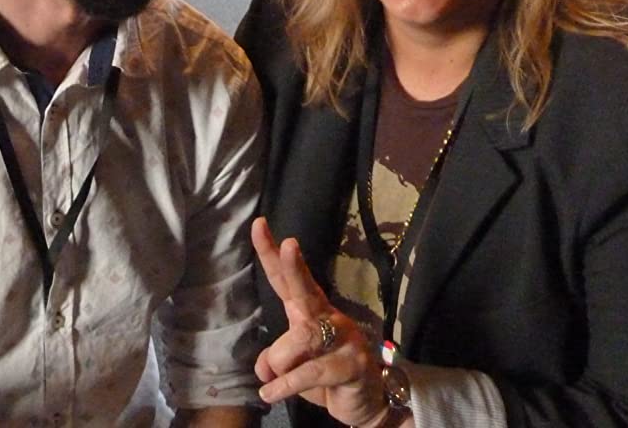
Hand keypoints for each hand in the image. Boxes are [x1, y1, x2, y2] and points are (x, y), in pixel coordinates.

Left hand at [251, 217, 387, 427]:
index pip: (286, 278)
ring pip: (301, 338)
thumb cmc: (327, 375)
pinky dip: (285, 385)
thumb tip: (263, 370)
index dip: (272, 253)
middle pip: (306, 289)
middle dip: (295, 267)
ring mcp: (344, 338)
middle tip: (289, 245)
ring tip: (272, 380)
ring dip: (281, 362)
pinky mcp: (353, 365)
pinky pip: (310, 372)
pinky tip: (270, 392)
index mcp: (309, 309)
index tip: (258, 224)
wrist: (369, 403)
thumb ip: (275, 359)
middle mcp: (327, 317)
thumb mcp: (294, 366)